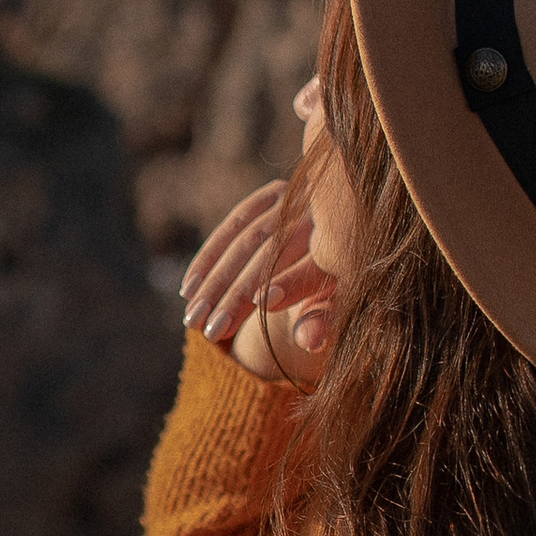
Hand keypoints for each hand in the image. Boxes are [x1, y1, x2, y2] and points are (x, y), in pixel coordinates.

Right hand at [177, 178, 337, 385]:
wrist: (335, 247)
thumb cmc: (333, 289)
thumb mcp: (334, 312)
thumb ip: (322, 324)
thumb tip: (310, 341)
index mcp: (345, 247)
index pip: (316, 265)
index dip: (292, 284)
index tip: (262, 302)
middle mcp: (323, 217)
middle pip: (273, 255)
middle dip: (237, 295)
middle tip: (211, 331)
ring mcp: (298, 199)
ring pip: (247, 240)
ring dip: (214, 281)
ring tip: (193, 318)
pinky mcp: (274, 194)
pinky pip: (234, 224)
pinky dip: (208, 257)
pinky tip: (190, 288)